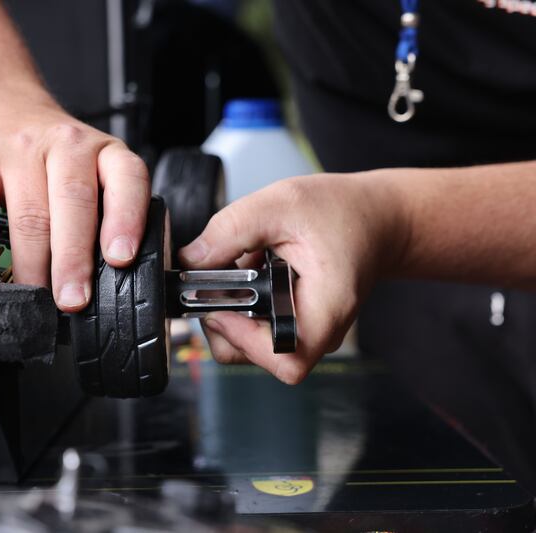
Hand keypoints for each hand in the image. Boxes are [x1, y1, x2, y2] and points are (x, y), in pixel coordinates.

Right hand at [0, 88, 150, 311]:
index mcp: (103, 151)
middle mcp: (65, 145)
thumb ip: (109, 211)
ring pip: (28, 214)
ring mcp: (18, 151)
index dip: (126, 219)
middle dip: (73, 259)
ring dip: (30, 265)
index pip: (126, 179)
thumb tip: (129, 276)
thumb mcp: (90, 165)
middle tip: (72, 299)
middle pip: (73, 203)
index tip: (120, 258)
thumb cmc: (48, 150)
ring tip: (33, 299)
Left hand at [178, 171, 405, 383]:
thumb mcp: (281, 204)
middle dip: (225, 320)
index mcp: (327, 310)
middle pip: (254, 356)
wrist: (374, 219)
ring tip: (243, 271)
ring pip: (249, 347)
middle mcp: (319, 333)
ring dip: (231, 311)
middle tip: (222, 278)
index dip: (242, 338)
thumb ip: (231, 230)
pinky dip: (242, 307)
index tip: (223, 304)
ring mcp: (307, 335)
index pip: (282, 357)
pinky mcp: (293, 328)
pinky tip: (252, 276)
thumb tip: (190, 260)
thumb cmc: (342, 212)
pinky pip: (255, 332)